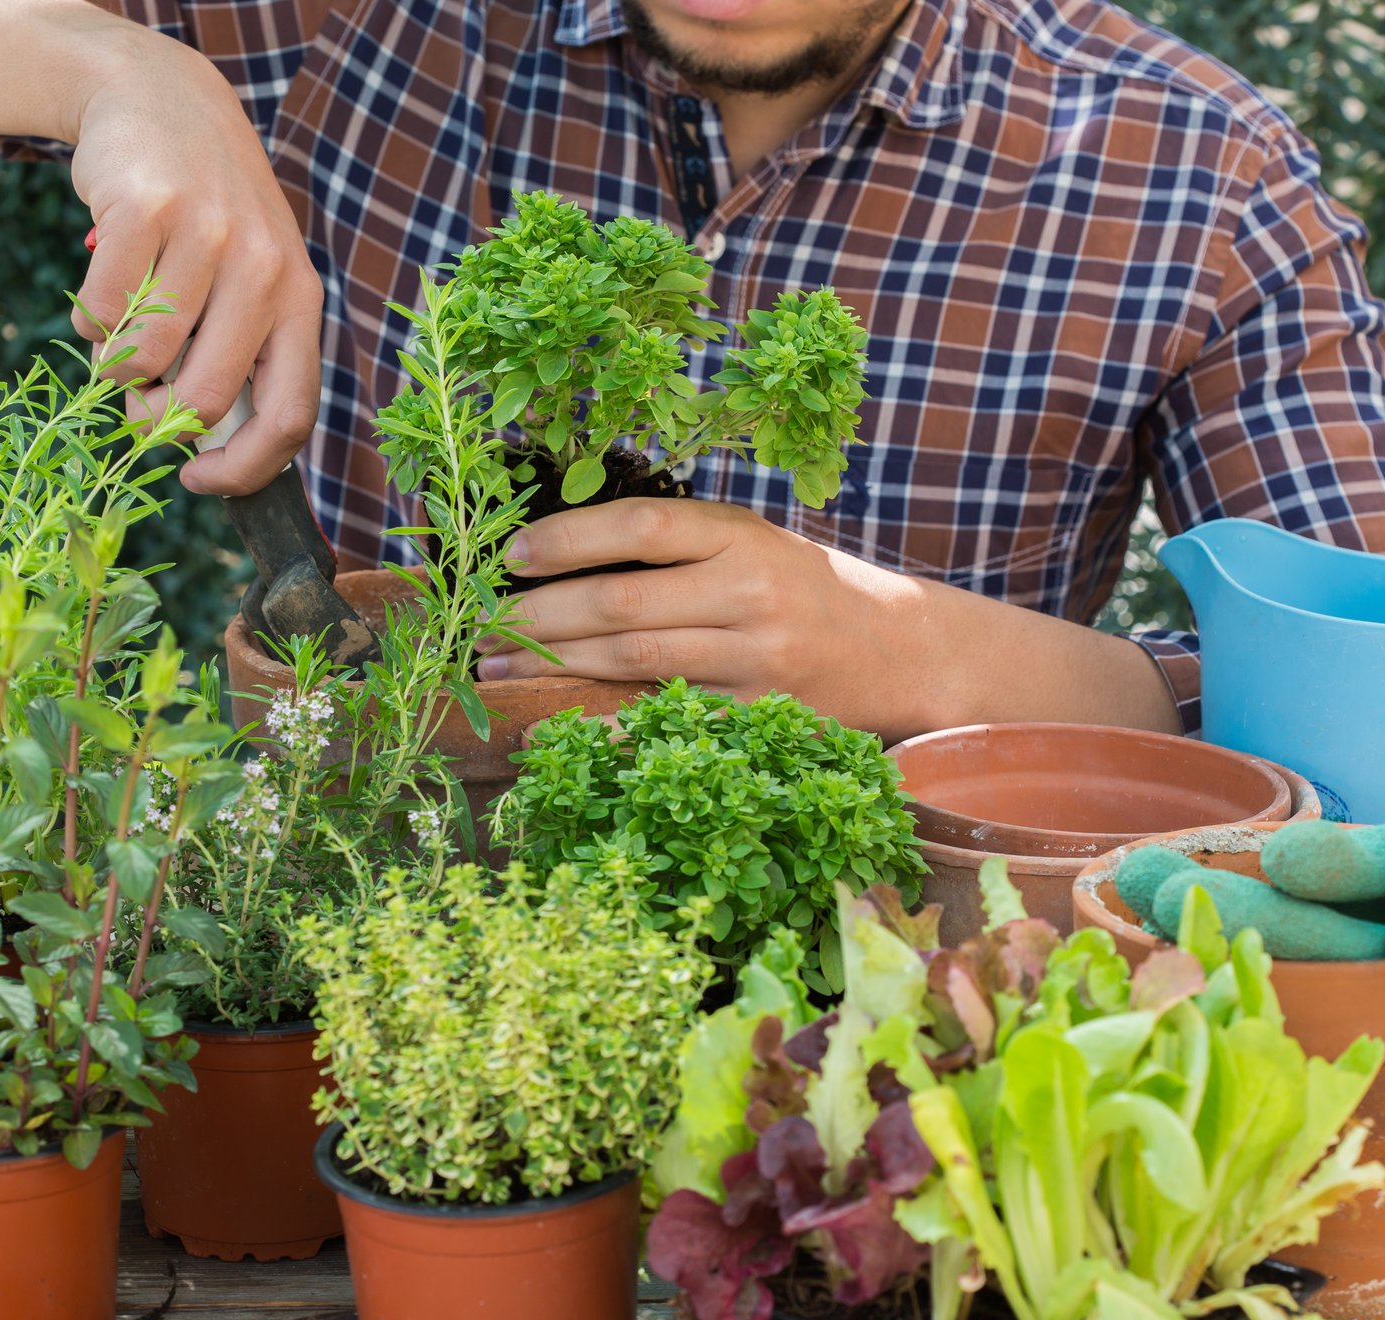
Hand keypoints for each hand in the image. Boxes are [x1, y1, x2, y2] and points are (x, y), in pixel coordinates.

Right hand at [68, 29, 321, 495]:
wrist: (159, 100)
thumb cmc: (206, 215)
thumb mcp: (249, 277)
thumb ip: (243, 354)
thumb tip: (209, 448)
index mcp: (298, 299)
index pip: (290, 414)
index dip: (242, 467)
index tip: (198, 478)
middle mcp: (264, 268)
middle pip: (207, 400)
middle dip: (157, 422)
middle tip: (137, 406)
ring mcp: (206, 235)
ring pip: (144, 359)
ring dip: (115, 367)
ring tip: (118, 333)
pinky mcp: (146, 210)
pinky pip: (100, 311)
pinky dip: (87, 320)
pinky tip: (99, 292)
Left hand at [478, 499, 905, 720]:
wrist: (903, 651)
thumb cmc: (804, 589)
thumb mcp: (753, 543)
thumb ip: (677, 543)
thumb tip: (560, 550)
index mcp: (742, 538)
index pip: (641, 528)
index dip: (567, 540)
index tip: (511, 556)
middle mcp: (749, 595)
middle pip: (621, 603)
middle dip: (538, 616)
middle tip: (481, 626)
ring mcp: (754, 662)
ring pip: (633, 663)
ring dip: (552, 667)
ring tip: (495, 669)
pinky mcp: (756, 719)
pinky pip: (663, 721)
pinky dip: (599, 727)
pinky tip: (548, 726)